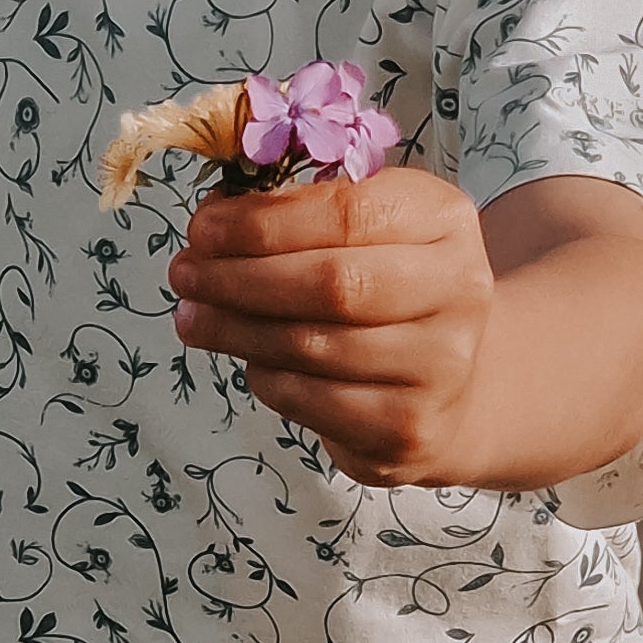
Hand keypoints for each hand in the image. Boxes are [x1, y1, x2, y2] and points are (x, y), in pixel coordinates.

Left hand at [170, 167, 494, 486]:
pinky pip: (311, 400)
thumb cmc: (388, 286)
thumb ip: (297, 214)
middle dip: (240, 278)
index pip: (348, 213)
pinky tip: (246, 358)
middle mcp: (459, 290)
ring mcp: (442, 367)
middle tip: (183, 273)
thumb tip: (211, 221)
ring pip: (313, 346)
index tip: (202, 229)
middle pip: (333, 284)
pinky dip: (264, 376)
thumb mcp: (365, 230)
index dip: (264, 223)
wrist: (452, 382)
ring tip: (190, 317)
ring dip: (234, 329)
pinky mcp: (410, 428)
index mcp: (445, 219)